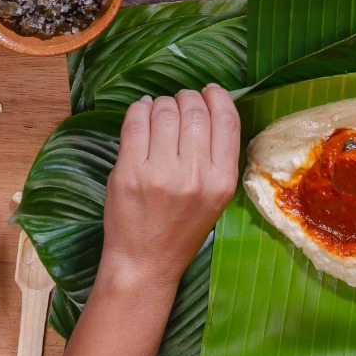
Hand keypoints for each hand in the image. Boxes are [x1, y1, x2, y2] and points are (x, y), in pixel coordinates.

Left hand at [100, 85, 240, 290]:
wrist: (145, 263)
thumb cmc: (181, 228)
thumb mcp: (216, 197)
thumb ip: (216, 156)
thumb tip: (208, 106)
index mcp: (222, 181)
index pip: (226, 120)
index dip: (217, 96)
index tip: (208, 92)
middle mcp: (195, 176)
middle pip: (194, 110)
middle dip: (185, 98)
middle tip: (178, 105)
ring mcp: (160, 174)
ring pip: (165, 111)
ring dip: (161, 103)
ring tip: (158, 112)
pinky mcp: (129, 172)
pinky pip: (136, 122)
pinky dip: (139, 109)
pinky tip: (141, 112)